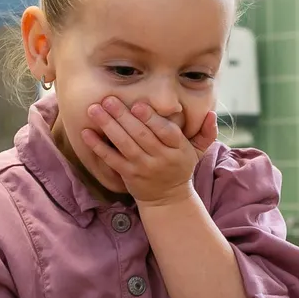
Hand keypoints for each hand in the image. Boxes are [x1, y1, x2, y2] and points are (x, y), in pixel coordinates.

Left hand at [82, 97, 217, 206]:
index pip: (166, 132)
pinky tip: (86, 132)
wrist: (168, 198)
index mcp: (178, 149)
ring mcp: (142, 167)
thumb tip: (212, 114)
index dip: (152, 119)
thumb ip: (206, 132)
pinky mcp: (127, 174)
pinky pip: (111, 159)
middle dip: (123, 116)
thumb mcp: (197, 151)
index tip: (139, 104)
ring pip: (124, 145)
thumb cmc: (180, 166)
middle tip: (108, 99)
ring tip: (94, 109)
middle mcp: (160, 158)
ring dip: (108, 126)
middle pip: (141, 135)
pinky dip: (98, 146)